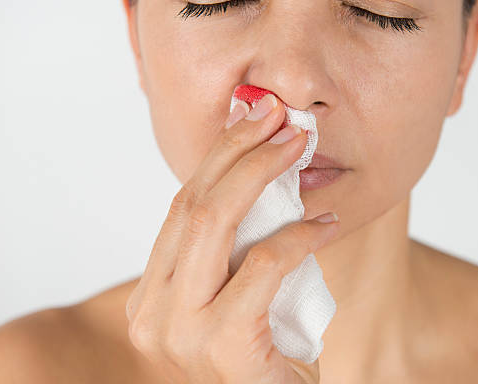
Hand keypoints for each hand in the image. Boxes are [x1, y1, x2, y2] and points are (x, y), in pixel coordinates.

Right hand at [125, 93, 339, 383]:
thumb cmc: (265, 361)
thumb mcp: (239, 298)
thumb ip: (233, 253)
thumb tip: (257, 174)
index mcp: (154, 296)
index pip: (180, 209)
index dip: (216, 157)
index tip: (251, 119)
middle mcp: (152, 312)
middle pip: (192, 205)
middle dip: (237, 151)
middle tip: (277, 118)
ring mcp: (179, 330)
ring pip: (214, 223)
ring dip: (261, 173)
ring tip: (296, 145)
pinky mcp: (220, 345)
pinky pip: (263, 265)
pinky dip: (299, 235)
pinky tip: (324, 224)